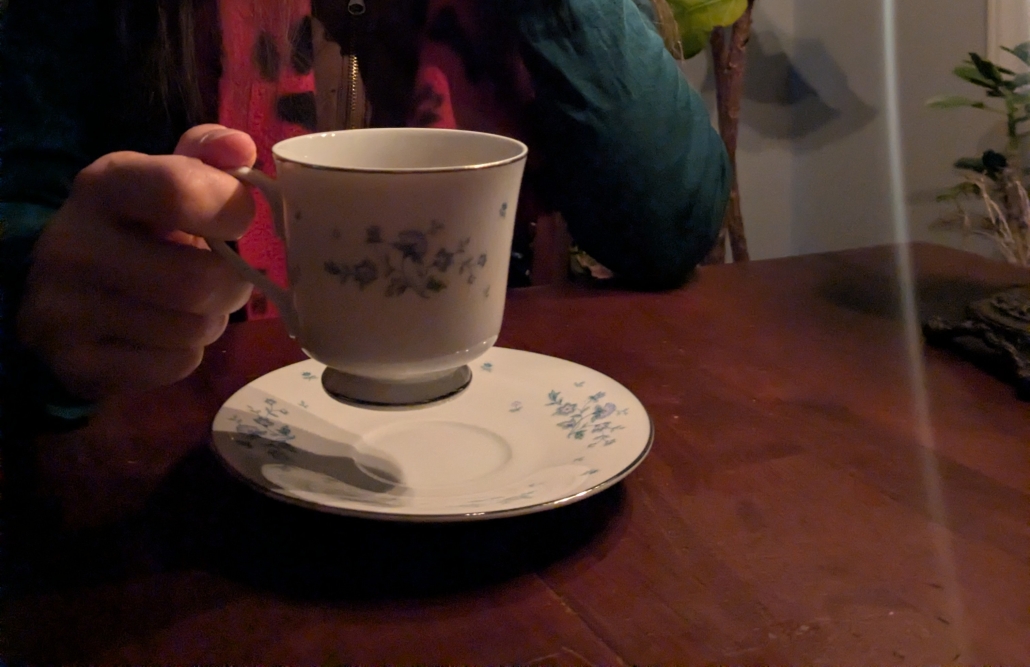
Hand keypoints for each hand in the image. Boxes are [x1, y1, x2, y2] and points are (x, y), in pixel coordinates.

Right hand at [17, 124, 257, 399]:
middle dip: (232, 285)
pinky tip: (163, 335)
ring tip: (191, 306)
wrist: (63, 293)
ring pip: (193, 329)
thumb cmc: (136, 229)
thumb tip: (241, 148)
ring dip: (212, 320)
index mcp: (102, 186)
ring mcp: (66, 310)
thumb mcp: (163, 181)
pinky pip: (177, 365)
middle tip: (226, 278)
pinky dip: (188, 354)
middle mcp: (73, 245)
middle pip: (198, 282)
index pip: (178, 190)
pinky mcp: (79, 364)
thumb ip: (208, 157)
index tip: (237, 219)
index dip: (230, 208)